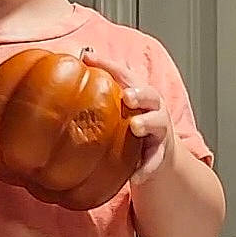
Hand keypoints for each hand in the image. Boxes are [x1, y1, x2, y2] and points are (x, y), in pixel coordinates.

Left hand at [81, 50, 175, 184]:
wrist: (159, 154)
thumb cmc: (133, 122)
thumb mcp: (119, 104)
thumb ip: (102, 85)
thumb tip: (75, 62)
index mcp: (138, 93)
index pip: (125, 74)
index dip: (108, 65)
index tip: (89, 59)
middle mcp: (152, 108)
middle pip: (150, 94)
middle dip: (139, 93)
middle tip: (127, 96)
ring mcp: (158, 130)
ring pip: (157, 123)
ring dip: (147, 123)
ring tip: (135, 127)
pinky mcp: (160, 153)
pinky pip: (155, 160)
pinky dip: (146, 168)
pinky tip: (135, 177)